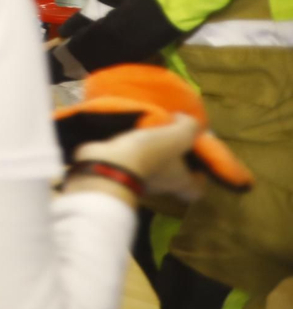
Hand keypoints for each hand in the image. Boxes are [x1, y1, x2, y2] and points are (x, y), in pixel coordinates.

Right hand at [73, 116, 201, 202]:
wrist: (108, 164)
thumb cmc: (149, 154)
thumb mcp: (178, 136)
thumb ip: (189, 126)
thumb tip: (185, 119)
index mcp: (180, 181)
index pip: (197, 189)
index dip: (200, 176)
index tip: (197, 159)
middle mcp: (161, 185)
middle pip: (173, 176)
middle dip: (173, 158)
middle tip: (172, 136)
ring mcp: (138, 179)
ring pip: (150, 166)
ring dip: (150, 151)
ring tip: (149, 128)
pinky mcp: (118, 170)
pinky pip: (130, 159)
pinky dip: (131, 147)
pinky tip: (129, 130)